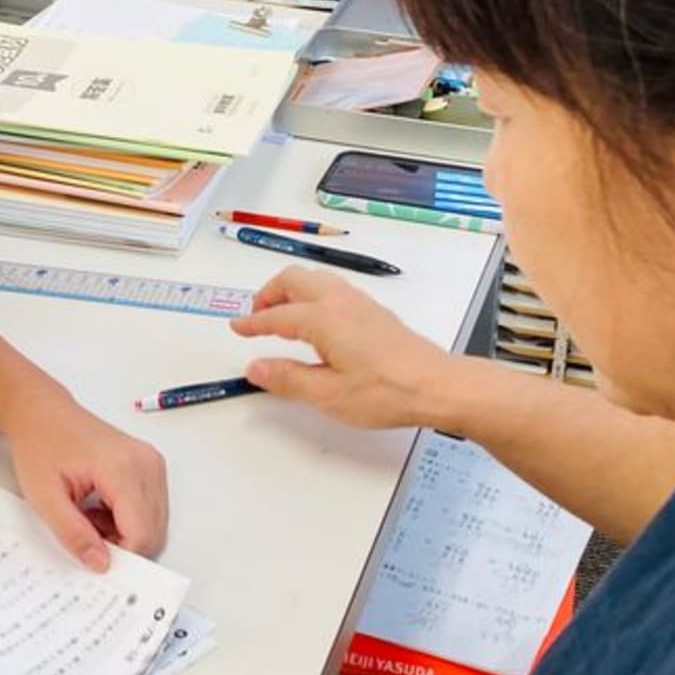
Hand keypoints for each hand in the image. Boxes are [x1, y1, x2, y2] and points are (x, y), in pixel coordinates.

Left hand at [3, 388, 169, 570]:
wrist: (42, 413)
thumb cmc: (40, 444)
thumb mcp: (44, 497)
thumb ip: (73, 534)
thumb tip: (100, 563)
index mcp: (122, 468)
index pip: (142, 534)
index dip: (120, 555)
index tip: (92, 554)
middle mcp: (145, 463)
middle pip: (154, 531)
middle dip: (121, 544)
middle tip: (86, 530)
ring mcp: (152, 463)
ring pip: (155, 523)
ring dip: (123, 532)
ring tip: (90, 515)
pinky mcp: (150, 465)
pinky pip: (151, 508)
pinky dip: (127, 519)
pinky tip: (100, 507)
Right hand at [231, 267, 459, 429]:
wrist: (436, 385)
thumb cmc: (386, 391)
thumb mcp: (328, 395)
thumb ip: (288, 379)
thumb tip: (257, 368)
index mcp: (323, 319)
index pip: (277, 317)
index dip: (253, 323)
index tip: (238, 328)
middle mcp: (340, 302)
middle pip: (294, 280)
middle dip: (269, 293)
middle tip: (256, 315)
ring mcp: (361, 304)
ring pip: (316, 279)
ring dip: (292, 290)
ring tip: (281, 313)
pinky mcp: (375, 312)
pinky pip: (334, 288)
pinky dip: (313, 294)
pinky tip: (316, 318)